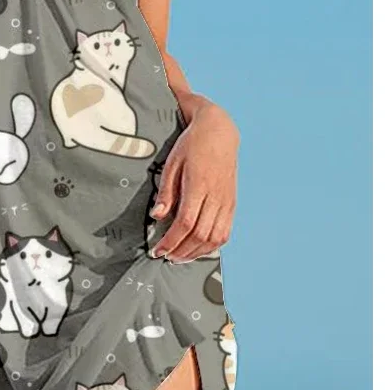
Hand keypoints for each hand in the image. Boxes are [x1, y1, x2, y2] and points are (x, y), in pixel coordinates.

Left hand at [149, 102, 238, 262]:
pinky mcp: (232, 203)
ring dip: (196, 252)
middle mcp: (216, 196)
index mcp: (199, 185)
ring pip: (215, 238)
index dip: (171, 241)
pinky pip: (226, 231)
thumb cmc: (192, 144)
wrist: (219, 132)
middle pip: (200, 235)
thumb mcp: (172, 163)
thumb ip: (166, 191)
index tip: (158, 250)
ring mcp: (227, 201)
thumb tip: (157, 215)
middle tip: (165, 256)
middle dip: (181, 251)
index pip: (185, 223)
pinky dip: (212, 245)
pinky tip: (199, 249)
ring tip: (180, 257)